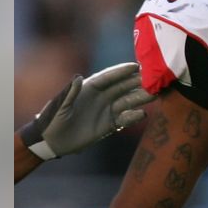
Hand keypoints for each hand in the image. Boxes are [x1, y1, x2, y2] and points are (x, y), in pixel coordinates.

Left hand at [20, 62, 154, 159]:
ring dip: (141, 97)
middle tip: (153, 78)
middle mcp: (101, 97)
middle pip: (123, 87)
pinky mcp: (110, 124)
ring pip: (128, 101)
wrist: (52, 140)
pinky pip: (125, 119)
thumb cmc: (53, 119)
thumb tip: (78, 78)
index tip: (137, 66)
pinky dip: (134, 116)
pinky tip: (142, 114)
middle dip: (138, 82)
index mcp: (89, 88)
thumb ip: (70, 92)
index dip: (122, 71)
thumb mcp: (60, 106)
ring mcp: (107, 110)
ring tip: (155, 95)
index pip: (109, 77)